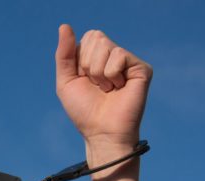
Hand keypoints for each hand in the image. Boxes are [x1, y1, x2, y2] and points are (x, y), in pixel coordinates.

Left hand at [55, 24, 151, 164]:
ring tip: (107, 88)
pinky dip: (111, 75)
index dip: (79, 61)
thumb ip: (64, 54)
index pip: (85, 38)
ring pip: (105, 46)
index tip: (84, 80)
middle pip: (95, 37)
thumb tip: (64, 25)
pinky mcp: (141, 68)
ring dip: (98, 72)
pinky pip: (119, 55)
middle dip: (87, 64)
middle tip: (96, 85)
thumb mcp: (66, 81)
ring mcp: (128, 62)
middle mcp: (113, 56)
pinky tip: (118, 88)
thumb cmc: (84, 110)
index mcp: (96, 57)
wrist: (100, 131)